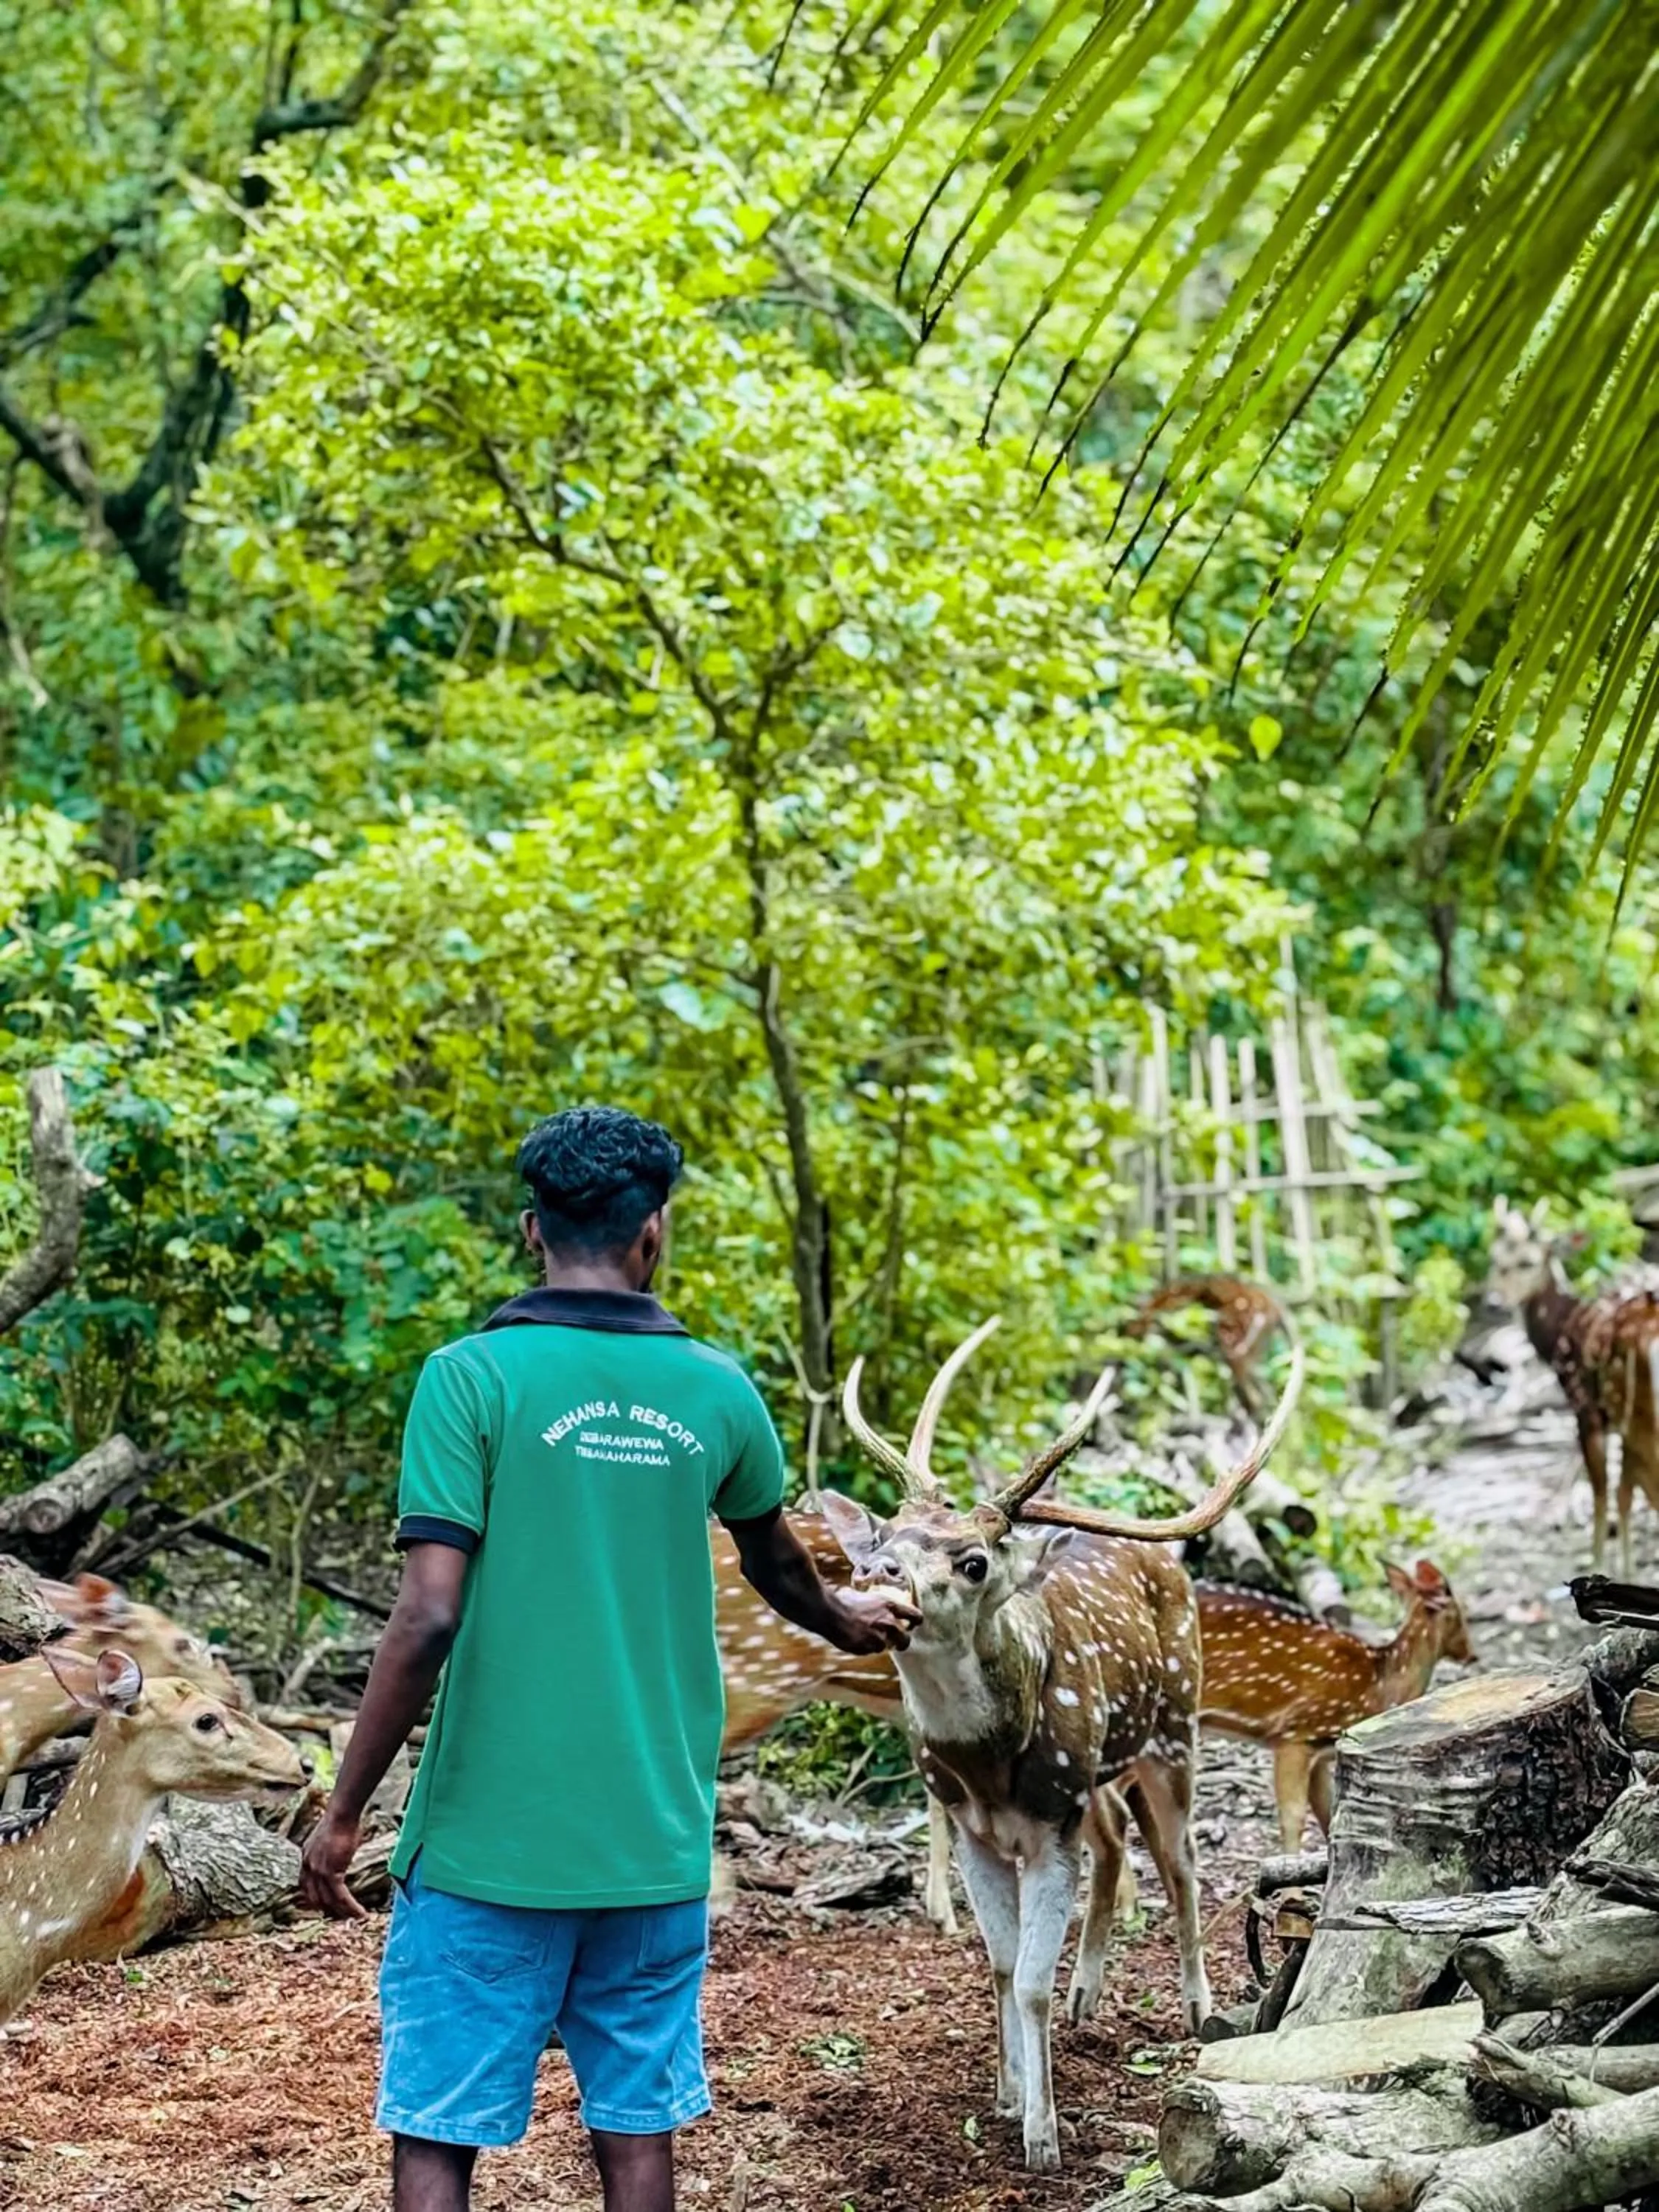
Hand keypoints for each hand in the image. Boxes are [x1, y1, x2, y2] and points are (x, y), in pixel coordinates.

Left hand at [299, 1804, 367, 1921]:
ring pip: (329, 1900)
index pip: (306, 1886)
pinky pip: (340, 1896)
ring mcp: (318, 1871)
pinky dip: (350, 1906)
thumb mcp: (329, 1838)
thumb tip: (340, 1855)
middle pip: (315, 1897)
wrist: (341, 1814)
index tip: (327, 1906)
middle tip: (343, 1915)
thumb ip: (330, 1851)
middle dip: (329, 1909)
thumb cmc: (341, 1820)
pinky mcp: (331, 1872)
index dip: (316, 1898)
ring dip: (343, 1912)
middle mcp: (308, 1866)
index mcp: (306, 1857)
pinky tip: (360, 1912)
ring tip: (355, 1917)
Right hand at [828, 1584, 919, 1654]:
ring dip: (878, 1644)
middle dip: (902, 1642)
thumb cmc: (843, 1600)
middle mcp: (887, 1622)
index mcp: (889, 1605)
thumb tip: (875, 1603)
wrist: (829, 1613)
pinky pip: (869, 1651)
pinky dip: (865, 1647)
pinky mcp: (867, 1649)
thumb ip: (875, 1603)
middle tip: (896, 1642)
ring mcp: (878, 1637)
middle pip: (905, 1640)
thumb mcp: (865, 1595)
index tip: (911, 1624)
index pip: (916, 1616)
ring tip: (865, 1636)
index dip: (915, 1622)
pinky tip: (855, 1639)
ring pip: (885, 1647)